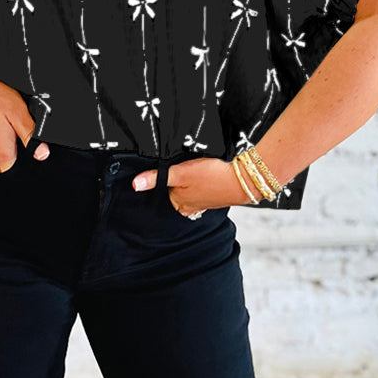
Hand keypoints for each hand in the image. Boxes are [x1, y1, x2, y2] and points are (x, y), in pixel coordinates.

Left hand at [129, 156, 256, 214]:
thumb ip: (157, 178)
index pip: (163, 191)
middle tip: (186, 168)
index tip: (172, 170)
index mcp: (178, 205)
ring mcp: (202, 204)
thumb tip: (135, 184)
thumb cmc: (211, 177)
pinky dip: (203, 182)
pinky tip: (207, 175)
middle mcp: (189, 208)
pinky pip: (203, 189)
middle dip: (178, 181)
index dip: (165, 178)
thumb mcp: (179, 173)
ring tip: (197, 170)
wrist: (242, 180)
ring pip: (189, 190)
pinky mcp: (214, 197)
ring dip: (191, 181)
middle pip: (176, 191)